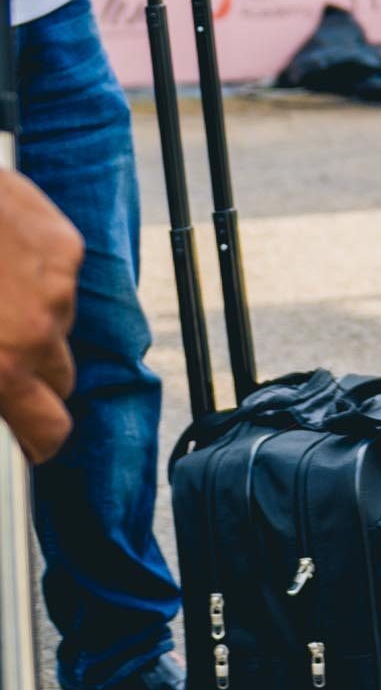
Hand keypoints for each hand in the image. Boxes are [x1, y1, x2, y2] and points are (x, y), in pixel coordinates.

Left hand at [0, 170, 79, 463]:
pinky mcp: (65, 247)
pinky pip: (62, 279)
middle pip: (61, 378)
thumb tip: (2, 399)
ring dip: (34, 320)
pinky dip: (38, 276)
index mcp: (2, 366)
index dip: (40, 441)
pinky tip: (2, 260)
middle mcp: (38, 331)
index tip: (31, 443)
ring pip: (59, 324)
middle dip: (34, 376)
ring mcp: (57, 287)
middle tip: (1, 359)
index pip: (50, 430)